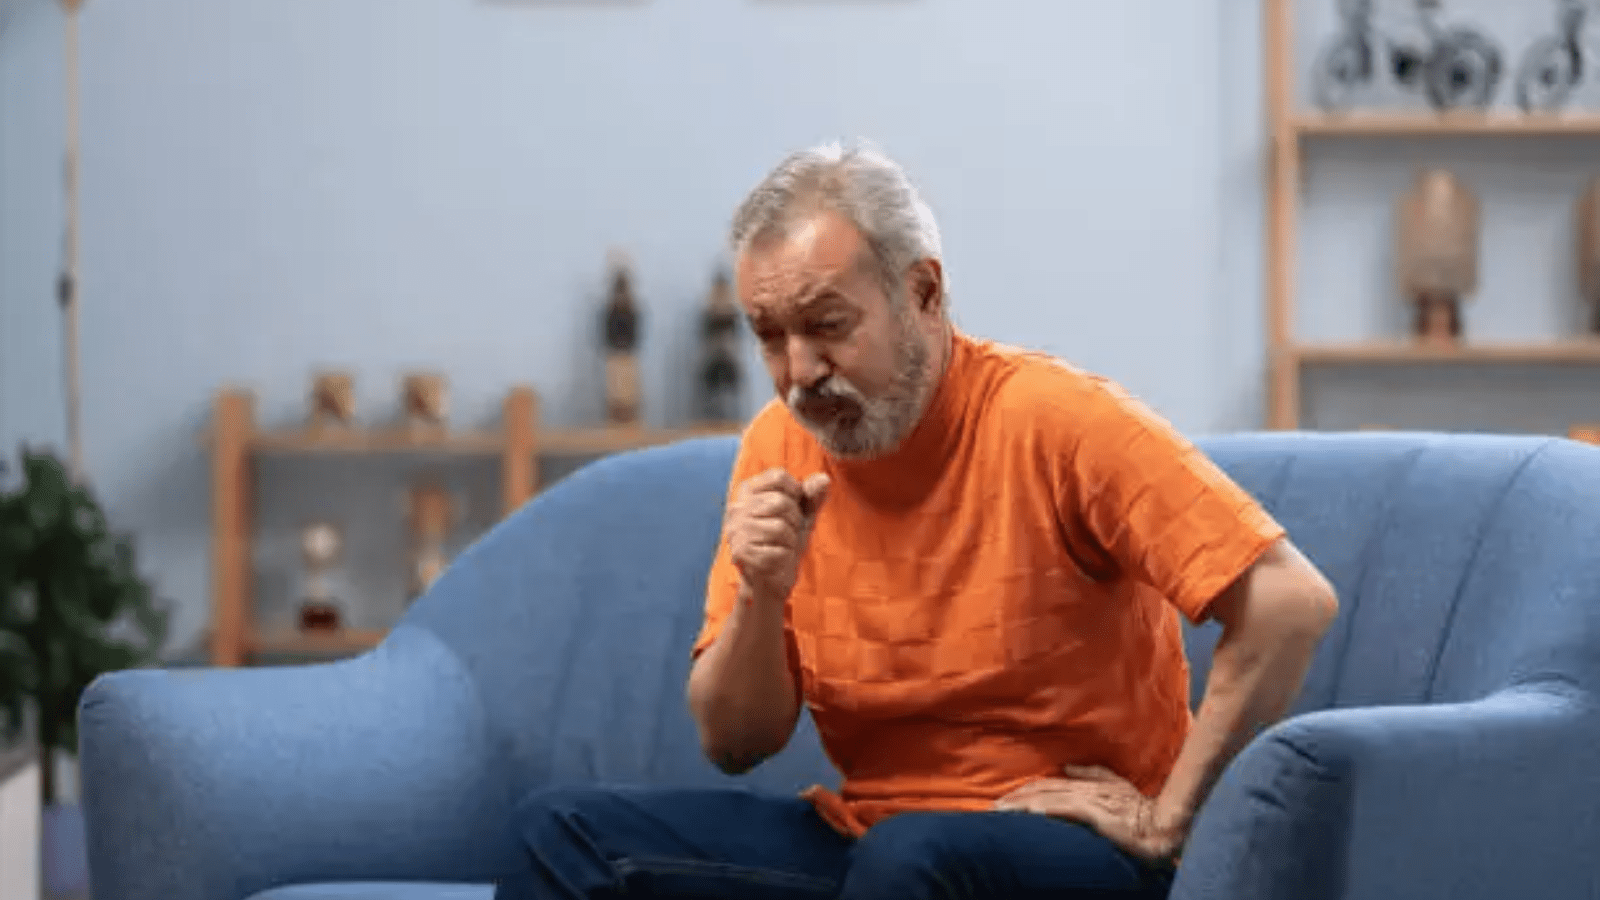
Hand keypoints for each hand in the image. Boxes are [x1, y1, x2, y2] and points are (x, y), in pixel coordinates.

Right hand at [725, 468, 830, 604]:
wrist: (772, 578)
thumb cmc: (785, 541)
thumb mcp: (803, 514)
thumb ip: (813, 496)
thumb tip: (824, 479)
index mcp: (748, 491)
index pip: (778, 476)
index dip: (796, 493)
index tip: (793, 508)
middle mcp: (737, 508)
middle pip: (780, 502)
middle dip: (795, 521)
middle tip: (788, 533)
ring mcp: (736, 531)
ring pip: (779, 528)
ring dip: (790, 541)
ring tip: (782, 546)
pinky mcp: (741, 553)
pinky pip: (777, 551)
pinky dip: (785, 558)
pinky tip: (777, 560)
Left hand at [994, 765, 1182, 866]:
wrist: (1161, 824)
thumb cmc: (1139, 808)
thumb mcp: (1114, 784)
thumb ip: (1091, 773)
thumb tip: (1066, 767)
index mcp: (1086, 784)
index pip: (1047, 784)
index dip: (1025, 789)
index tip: (1005, 798)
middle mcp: (1083, 789)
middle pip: (1041, 789)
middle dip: (1015, 798)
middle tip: (993, 807)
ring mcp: (1088, 800)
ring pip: (1046, 799)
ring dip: (1021, 805)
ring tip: (1001, 812)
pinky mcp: (1094, 812)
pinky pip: (1063, 809)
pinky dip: (1044, 809)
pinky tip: (1028, 813)